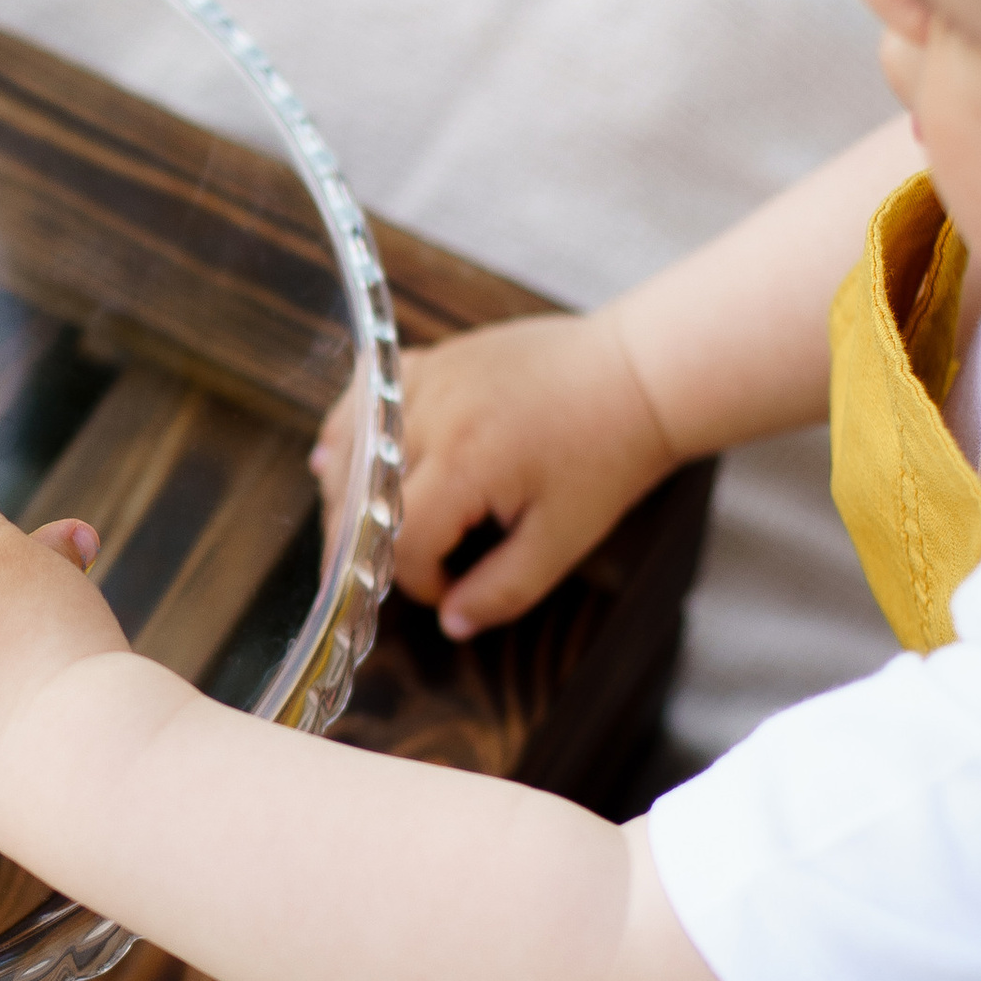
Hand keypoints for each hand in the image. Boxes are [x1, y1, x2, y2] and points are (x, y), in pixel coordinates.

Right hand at [316, 308, 676, 636]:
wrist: (637, 373)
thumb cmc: (608, 454)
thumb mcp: (565, 537)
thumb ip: (505, 588)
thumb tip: (452, 622)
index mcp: (464, 464)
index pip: (402, 542)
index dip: (419, 581)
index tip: (452, 589)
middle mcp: (431, 415)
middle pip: (358, 494)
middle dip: (367, 544)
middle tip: (391, 572)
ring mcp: (428, 379)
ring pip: (349, 442)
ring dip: (346, 489)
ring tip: (364, 524)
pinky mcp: (434, 358)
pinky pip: (366, 395)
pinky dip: (351, 430)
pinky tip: (344, 457)